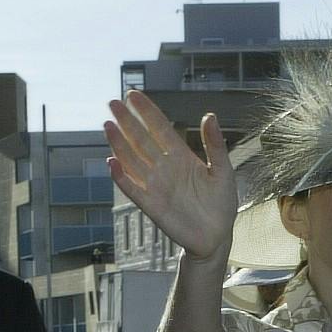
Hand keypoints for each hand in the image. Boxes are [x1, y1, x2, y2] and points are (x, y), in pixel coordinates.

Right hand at [104, 91, 239, 262]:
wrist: (217, 236)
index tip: (133, 95)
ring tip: (108, 125)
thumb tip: (209, 116)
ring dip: (119, 144)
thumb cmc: (221, 204)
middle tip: (112, 103)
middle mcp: (165, 168)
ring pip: (133, 161)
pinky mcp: (152, 206)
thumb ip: (215, 144)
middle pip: (141, 140)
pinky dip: (122, 177)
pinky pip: (133, 189)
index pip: (160, 128)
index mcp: (181, 156)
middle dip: (127, 122)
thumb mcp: (223, 170)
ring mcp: (157, 186)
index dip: (146, 112)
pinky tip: (112, 162)